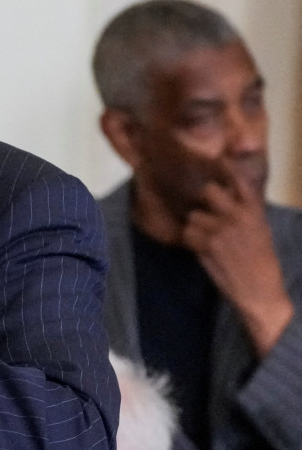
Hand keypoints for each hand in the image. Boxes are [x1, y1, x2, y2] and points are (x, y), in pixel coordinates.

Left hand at [182, 173, 292, 355]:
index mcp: (255, 212)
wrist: (260, 292)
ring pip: (194, 216)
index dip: (227, 168)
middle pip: (208, 191)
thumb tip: (227, 201)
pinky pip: (188, 233)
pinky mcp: (209, 243)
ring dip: (196, 228)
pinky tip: (203, 252)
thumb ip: (244, 213)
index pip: (240, 181)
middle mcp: (239, 215)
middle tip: (207, 218)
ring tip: (210, 243)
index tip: (219, 158)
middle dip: (204, 204)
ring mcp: (222, 228)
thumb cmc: (261, 264)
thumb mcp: (260, 232)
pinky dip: (191, 242)